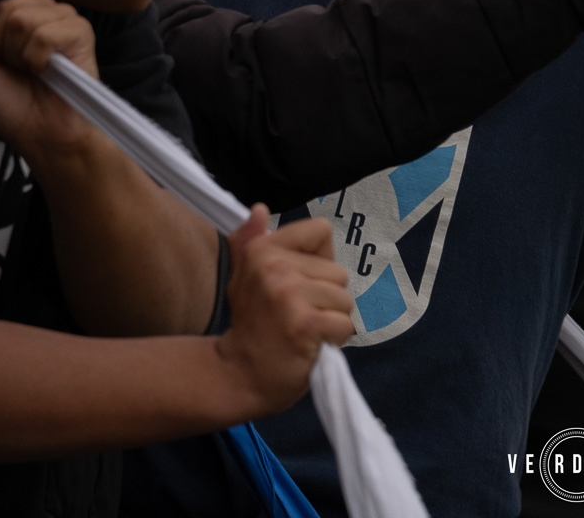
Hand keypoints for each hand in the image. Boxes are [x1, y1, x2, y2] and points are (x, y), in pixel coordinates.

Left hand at [0, 0, 99, 156]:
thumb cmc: (7, 103)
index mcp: (12, 13)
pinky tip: (46, 69)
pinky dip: (37, 59)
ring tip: (29, 69)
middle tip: (11, 64)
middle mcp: (37, 9)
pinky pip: (46, 34)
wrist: (38, 132)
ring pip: (23, 18)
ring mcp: (61, 18)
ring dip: (18, 53)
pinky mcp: (80, 31)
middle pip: (2, 3)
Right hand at [215, 209, 355, 413]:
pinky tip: (310, 345)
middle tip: (297, 316)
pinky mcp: (305, 324)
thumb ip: (252, 241)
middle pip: (338, 271)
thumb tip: (259, 208)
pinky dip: (334, 339)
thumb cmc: (251, 324)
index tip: (297, 283)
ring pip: (345, 299)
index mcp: (263, 249)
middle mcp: (275, 266)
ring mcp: (290, 295)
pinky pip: (345, 324)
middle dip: (326, 297)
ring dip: (331, 320)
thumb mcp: (244, 277)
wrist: (238, 375)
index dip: (318, 259)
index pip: (321, 230)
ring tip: (303, 330)